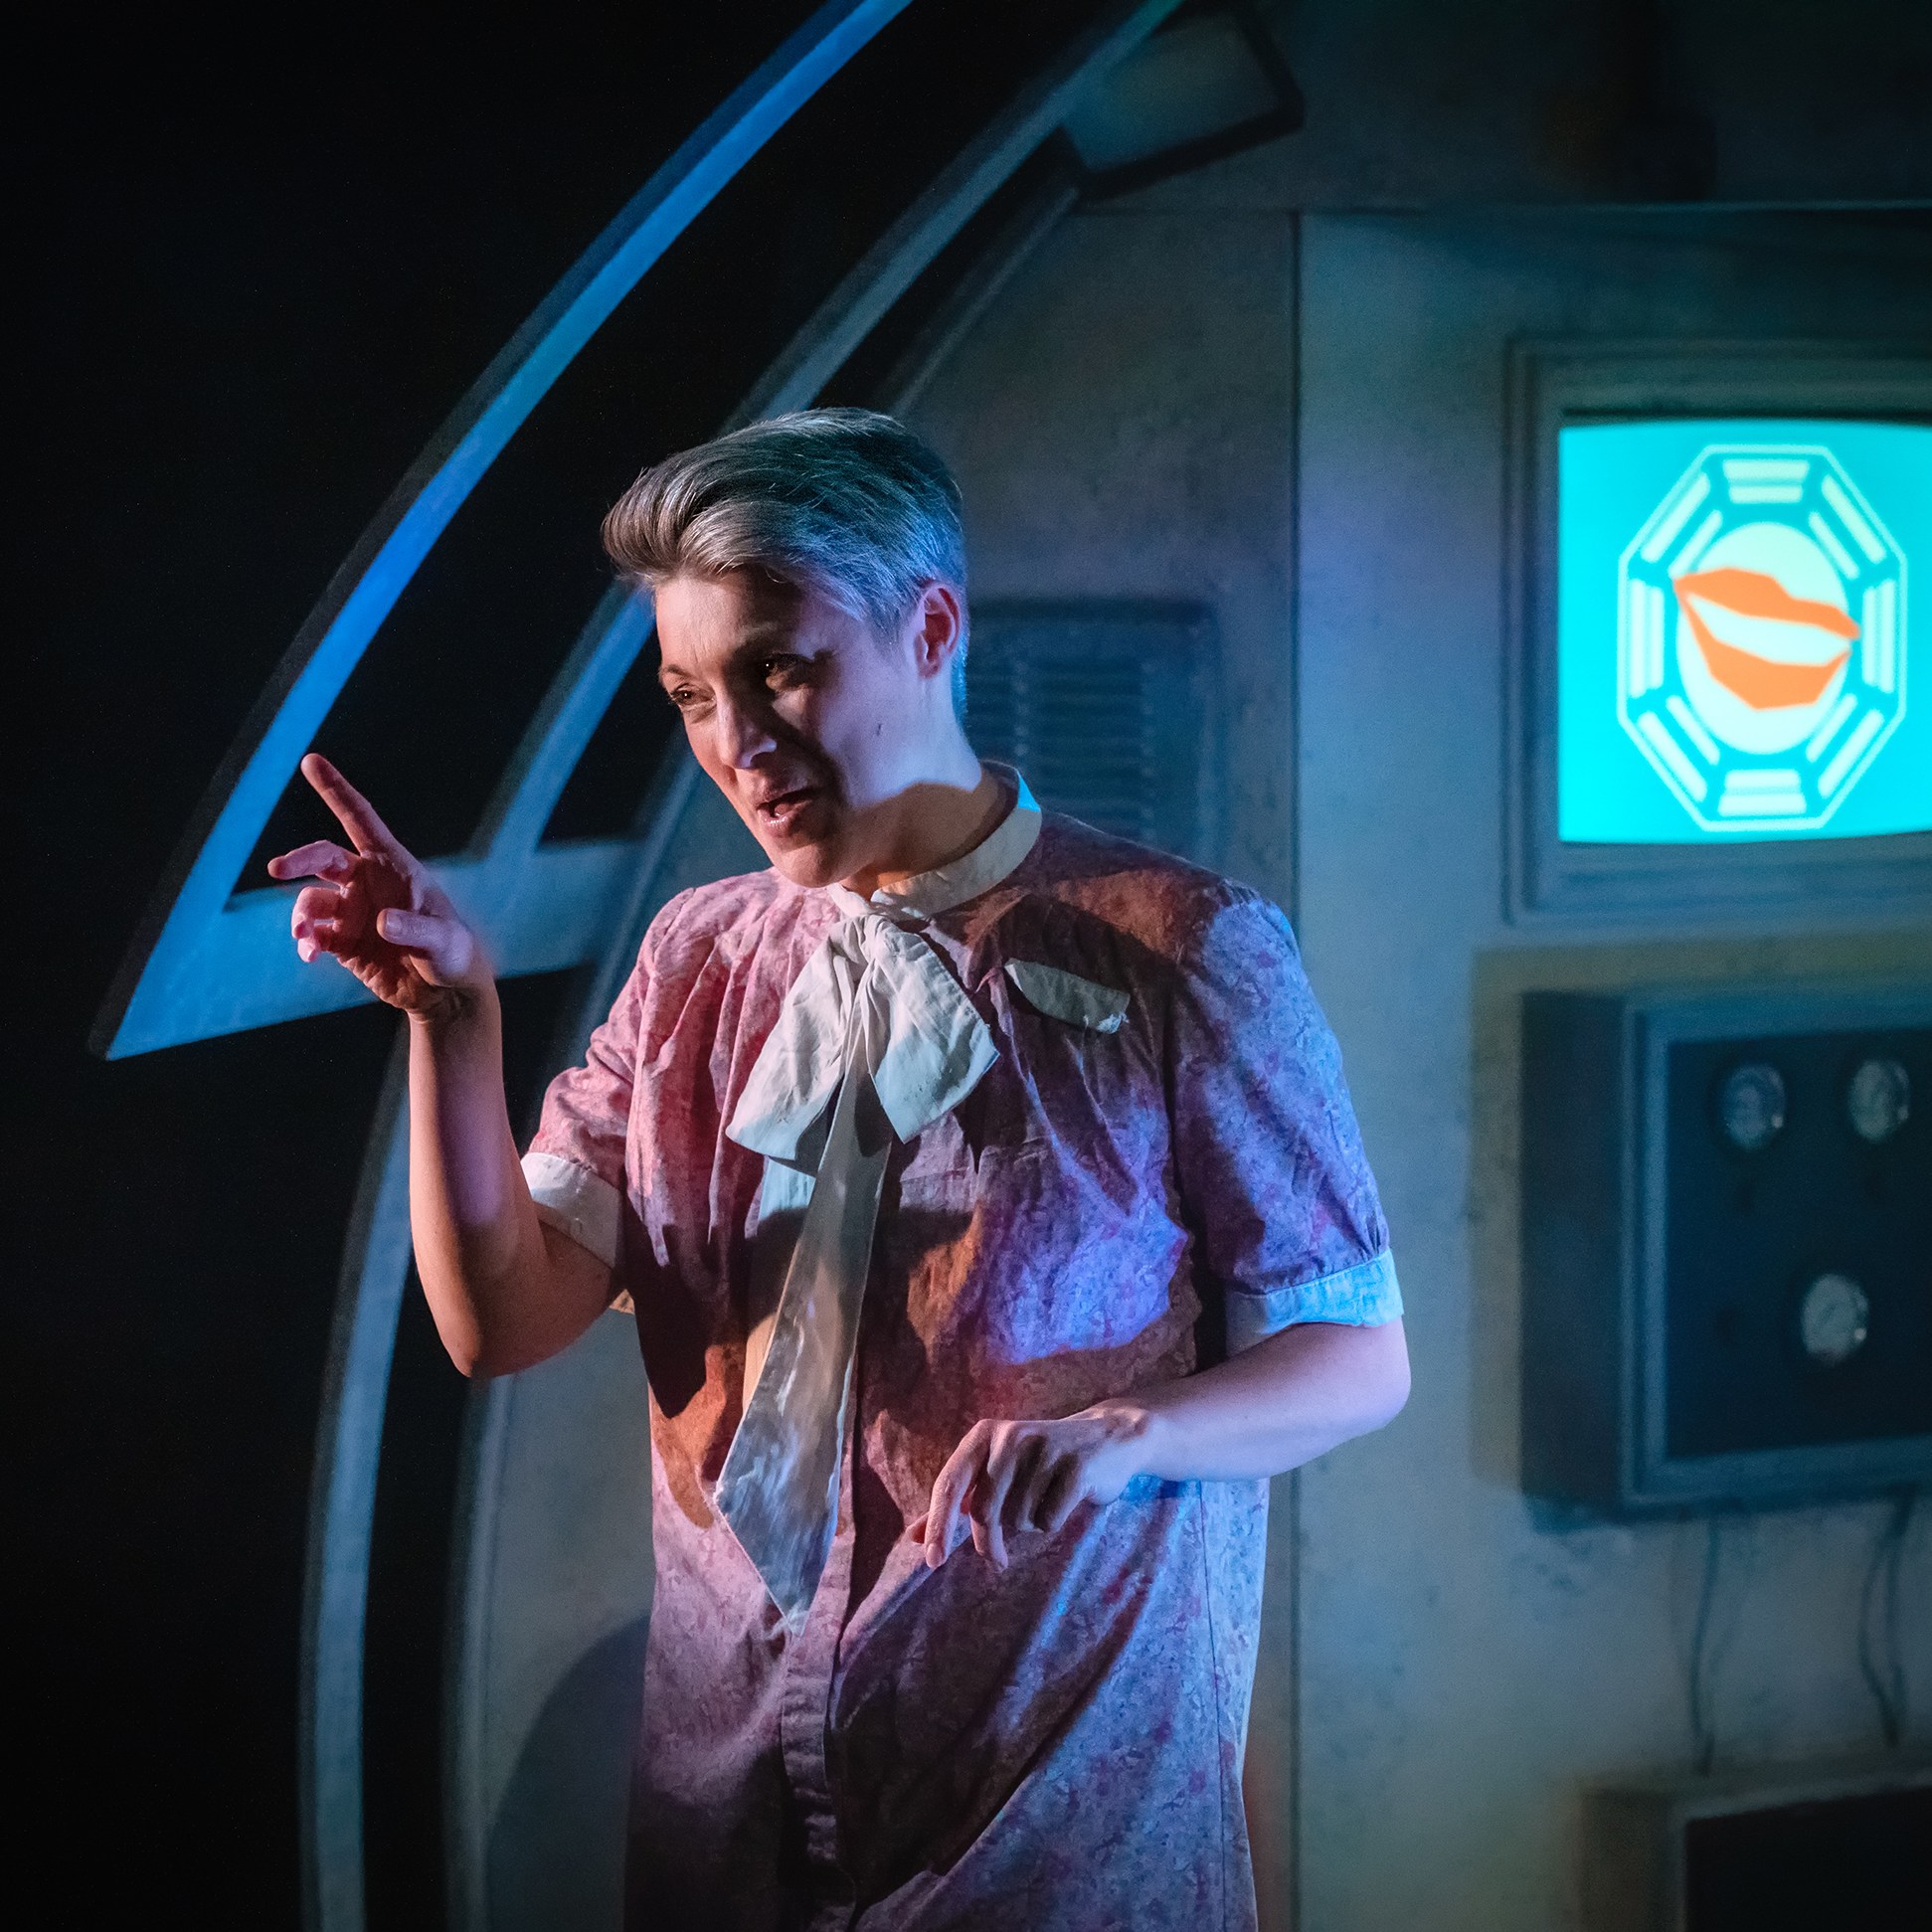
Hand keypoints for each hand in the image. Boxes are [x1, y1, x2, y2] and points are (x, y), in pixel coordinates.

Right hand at [266, 753, 488, 1019]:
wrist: (445, 993)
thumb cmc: (453, 955)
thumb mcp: (442, 940)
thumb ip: (415, 929)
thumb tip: (380, 922)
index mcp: (392, 866)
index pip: (360, 819)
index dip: (336, 790)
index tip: (311, 761)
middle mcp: (367, 883)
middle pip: (322, 857)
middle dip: (298, 859)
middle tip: (277, 869)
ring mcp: (352, 912)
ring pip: (311, 900)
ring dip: (300, 915)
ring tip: (305, 935)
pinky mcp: (343, 943)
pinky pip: (312, 934)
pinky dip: (305, 941)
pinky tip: (309, 953)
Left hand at [912, 1406, 1153, 1571]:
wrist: (1106, 1438)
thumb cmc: (1040, 1463)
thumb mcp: (995, 1473)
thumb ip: (957, 1503)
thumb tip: (915, 1538)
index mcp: (983, 1435)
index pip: (949, 1483)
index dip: (938, 1524)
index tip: (933, 1561)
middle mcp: (1010, 1436)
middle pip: (985, 1510)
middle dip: (990, 1543)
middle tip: (997, 1561)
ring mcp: (1044, 1449)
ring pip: (1020, 1519)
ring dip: (1028, 1526)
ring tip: (1043, 1503)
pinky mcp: (1075, 1466)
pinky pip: (1049, 1519)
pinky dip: (1053, 1522)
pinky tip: (1064, 1502)